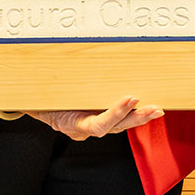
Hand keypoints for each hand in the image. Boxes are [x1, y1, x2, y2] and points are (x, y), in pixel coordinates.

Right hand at [32, 98, 163, 140]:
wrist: (38, 107)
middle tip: (153, 108)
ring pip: (119, 125)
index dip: (115, 114)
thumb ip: (52, 86)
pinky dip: (132, 114)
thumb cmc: (43, 99)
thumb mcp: (45, 94)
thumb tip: (47, 65)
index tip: (131, 99)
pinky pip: (118, 120)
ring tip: (156, 110)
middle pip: (115, 127)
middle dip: (135, 118)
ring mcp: (92, 126)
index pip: (98, 124)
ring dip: (139, 117)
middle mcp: (84, 129)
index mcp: (72, 124)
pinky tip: (147, 110)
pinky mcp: (98, 120)